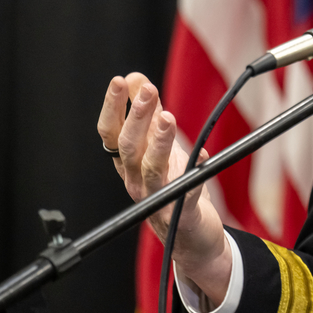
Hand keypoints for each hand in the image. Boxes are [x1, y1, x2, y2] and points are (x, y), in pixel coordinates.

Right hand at [97, 73, 232, 304]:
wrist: (188, 235)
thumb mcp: (156, 144)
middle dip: (137, 116)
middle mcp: (135, 180)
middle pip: (129, 147)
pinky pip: (186, 191)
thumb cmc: (171, 182)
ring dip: (159, 142)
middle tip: (149, 90)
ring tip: (168, 117)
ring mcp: (156, 198)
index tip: (120, 80)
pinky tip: (202, 153)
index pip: (111, 133)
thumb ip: (146, 112)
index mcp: (128, 162)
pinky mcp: (181, 211)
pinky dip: (194, 170)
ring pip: (150, 169)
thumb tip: (135, 78)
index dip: (113, 107)